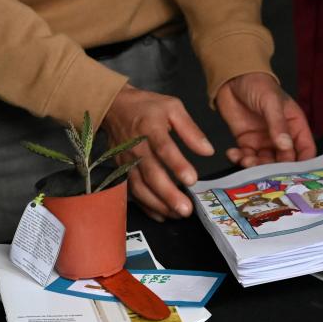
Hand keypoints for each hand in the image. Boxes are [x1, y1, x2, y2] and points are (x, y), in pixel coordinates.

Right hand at [102, 85, 214, 221]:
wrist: (114, 107)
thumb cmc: (147, 107)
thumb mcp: (173, 108)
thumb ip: (190, 130)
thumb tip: (208, 150)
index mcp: (150, 128)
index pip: (164, 149)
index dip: (177, 165)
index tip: (191, 180)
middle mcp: (136, 148)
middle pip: (151, 174)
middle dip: (168, 194)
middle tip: (185, 209)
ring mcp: (126, 161)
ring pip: (140, 187)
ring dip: (158, 204)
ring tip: (177, 214)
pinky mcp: (121, 170)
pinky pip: (132, 192)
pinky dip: (145, 206)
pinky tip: (161, 214)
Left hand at [216, 73, 315, 167]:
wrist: (232, 78)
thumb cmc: (258, 84)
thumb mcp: (271, 102)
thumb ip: (278, 124)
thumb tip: (285, 146)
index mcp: (295, 126)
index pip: (305, 149)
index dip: (303, 164)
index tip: (296, 175)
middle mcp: (282, 137)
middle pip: (284, 161)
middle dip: (275, 169)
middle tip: (265, 174)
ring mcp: (264, 141)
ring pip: (264, 163)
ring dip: (255, 166)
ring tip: (246, 161)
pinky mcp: (247, 143)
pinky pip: (246, 157)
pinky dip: (240, 159)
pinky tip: (233, 153)